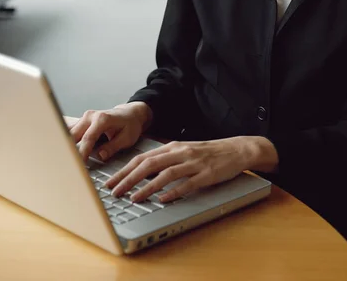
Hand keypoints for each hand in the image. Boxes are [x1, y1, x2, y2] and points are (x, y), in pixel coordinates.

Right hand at [66, 102, 152, 161]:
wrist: (130, 114)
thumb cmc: (130, 125)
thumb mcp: (127, 138)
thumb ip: (113, 147)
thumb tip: (100, 156)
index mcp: (102, 119)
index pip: (88, 138)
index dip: (82, 153)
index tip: (79, 165)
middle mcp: (91, 116)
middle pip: (73, 135)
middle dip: (69, 151)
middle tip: (68, 166)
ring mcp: (84, 118)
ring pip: (69, 133)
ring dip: (66, 147)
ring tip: (64, 161)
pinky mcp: (82, 121)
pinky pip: (70, 131)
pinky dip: (66, 142)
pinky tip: (63, 152)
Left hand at [106, 136, 277, 203]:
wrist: (236, 149)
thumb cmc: (207, 153)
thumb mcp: (183, 152)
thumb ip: (165, 160)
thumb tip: (141, 172)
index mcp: (172, 147)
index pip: (142, 158)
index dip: (124, 170)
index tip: (110, 182)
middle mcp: (179, 153)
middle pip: (149, 165)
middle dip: (129, 179)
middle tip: (114, 192)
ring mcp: (193, 163)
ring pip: (165, 174)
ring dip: (147, 187)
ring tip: (133, 198)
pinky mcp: (206, 174)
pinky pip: (187, 183)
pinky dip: (173, 192)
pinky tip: (163, 200)